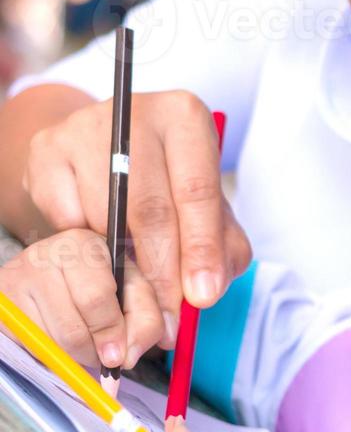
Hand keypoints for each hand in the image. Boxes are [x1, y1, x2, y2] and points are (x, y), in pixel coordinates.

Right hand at [0, 228, 166, 370]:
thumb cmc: (104, 281)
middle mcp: (43, 254)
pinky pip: (30, 348)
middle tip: (105, 356)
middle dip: (95, 352)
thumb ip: (147, 319)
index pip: (96, 297)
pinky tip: (60, 340)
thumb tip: (131, 354)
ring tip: (85, 344)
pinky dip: (51, 355)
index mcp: (83, 243)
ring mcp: (14, 278)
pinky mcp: (1, 303)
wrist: (54, 274)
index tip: (121, 355)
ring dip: (75, 357)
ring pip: (51, 345)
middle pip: (73, 330)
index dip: (112, 332)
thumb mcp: (135, 291)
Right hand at [24, 91, 251, 318]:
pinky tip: (105, 252)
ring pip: (105, 217)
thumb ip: (223, 248)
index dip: (201, 250)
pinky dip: (87, 248)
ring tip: (141, 294)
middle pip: (150, 208)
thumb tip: (206, 290)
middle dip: (163, 272)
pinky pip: (66, 219)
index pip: (197, 191)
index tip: (203, 296)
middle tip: (169, 317)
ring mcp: (82, 129)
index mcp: (185, 118)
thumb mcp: (210, 209)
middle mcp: (133, 114)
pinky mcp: (46, 151)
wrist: (107, 154)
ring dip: (124, 268)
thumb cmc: (171, 186)